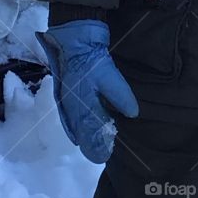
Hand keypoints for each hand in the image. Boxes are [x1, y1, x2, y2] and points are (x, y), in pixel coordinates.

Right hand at [35, 21, 138, 163]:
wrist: (70, 39)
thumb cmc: (89, 59)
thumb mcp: (109, 75)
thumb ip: (120, 96)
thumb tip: (133, 114)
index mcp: (83, 106)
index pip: (91, 133)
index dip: (98, 146)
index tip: (105, 157)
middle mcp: (72, 108)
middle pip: (82, 132)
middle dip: (91, 145)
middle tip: (100, 156)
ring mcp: (66, 101)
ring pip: (75, 126)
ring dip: (83, 137)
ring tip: (91, 148)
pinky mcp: (64, 94)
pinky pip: (68, 118)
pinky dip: (73, 128)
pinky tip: (75, 135)